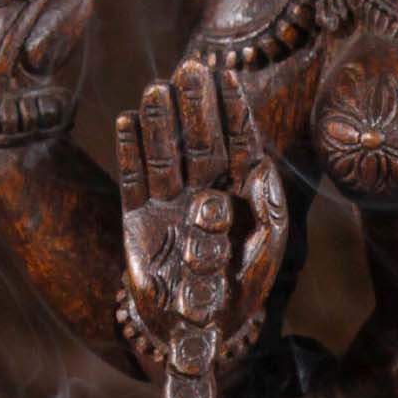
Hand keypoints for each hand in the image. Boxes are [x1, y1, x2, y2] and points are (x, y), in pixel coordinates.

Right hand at [115, 65, 287, 360]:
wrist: (196, 329)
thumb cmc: (240, 289)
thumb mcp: (266, 254)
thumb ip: (271, 212)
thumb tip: (265, 168)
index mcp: (239, 194)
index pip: (238, 144)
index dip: (233, 111)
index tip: (227, 78)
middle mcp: (204, 191)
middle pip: (201, 142)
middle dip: (197, 106)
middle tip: (191, 69)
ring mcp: (170, 203)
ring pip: (166, 155)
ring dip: (161, 122)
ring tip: (157, 88)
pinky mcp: (138, 219)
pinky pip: (134, 180)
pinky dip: (129, 153)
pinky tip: (126, 121)